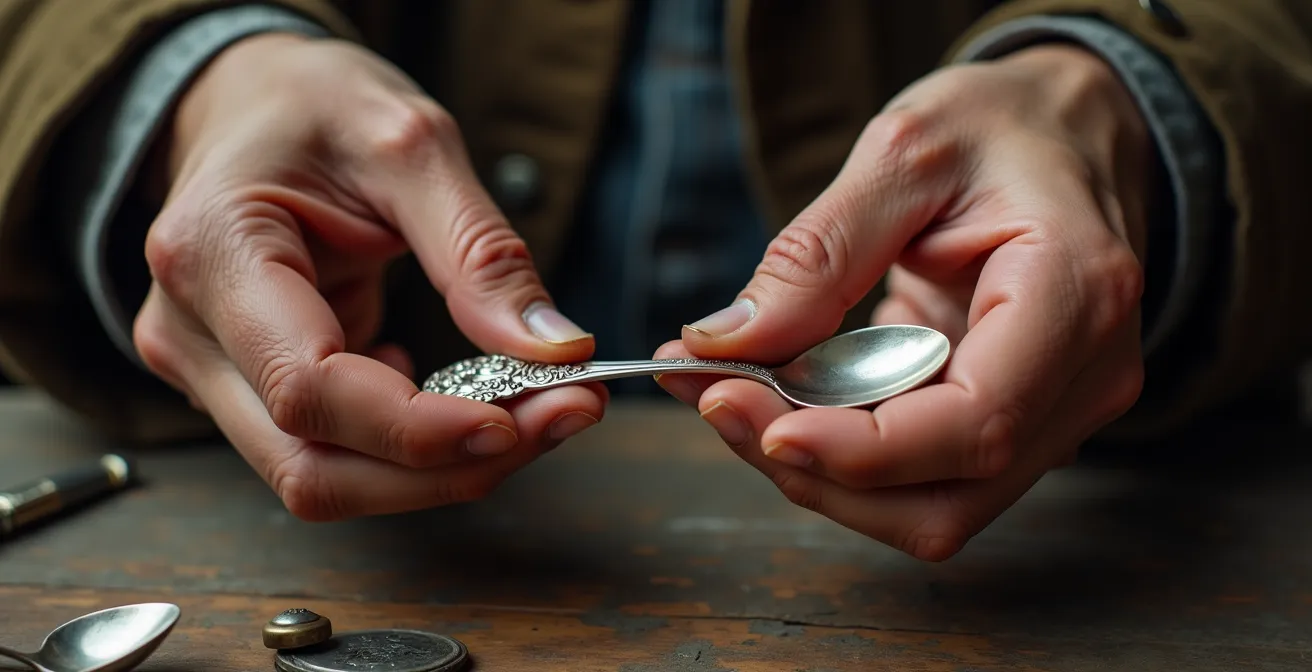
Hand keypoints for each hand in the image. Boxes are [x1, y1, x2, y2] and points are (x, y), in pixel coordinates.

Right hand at [133, 33, 604, 520]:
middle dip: (446, 467)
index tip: (518, 419)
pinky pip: (340, 452)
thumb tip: (555, 350)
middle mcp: (192, 334)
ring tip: (539, 412)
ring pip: (327, 477)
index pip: (308, 389)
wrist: (253, 104)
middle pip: (314, 466)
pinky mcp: (254, 391)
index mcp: (212, 255)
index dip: (416, 429)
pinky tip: (475, 399)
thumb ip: (479, 251)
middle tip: (561, 418)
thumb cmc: (316, 108)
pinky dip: (421, 449)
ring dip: (441, 469)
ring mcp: (213, 373)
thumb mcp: (411, 144)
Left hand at [656, 45, 1153, 559]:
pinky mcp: (1014, 422)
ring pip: (928, 504)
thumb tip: (726, 343)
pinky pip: (919, 472)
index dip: (860, 450)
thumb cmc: (1001, 126)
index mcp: (1077, 296)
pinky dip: (838, 447)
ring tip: (731, 388)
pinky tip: (775, 390)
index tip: (755, 419)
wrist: (1068, 129)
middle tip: (717, 396)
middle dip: (819, 471)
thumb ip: (818, 254)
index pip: (975, 425)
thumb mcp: (903, 152)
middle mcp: (1085, 377)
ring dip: (819, 470)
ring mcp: (1055, 412)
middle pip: (945, 496)